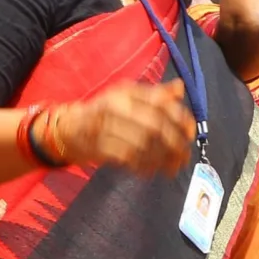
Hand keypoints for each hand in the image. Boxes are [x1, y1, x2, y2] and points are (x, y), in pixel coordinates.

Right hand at [49, 80, 196, 178]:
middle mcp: (116, 106)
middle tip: (184, 157)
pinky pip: (128, 159)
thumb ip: (156, 95)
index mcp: (127, 92)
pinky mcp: (97, 146)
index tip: (190, 134)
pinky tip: (151, 171)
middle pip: (155, 126)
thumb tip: (180, 88)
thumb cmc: (106, 113)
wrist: (68, 129)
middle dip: (175, 144)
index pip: (160, 103)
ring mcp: (104, 126)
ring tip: (172, 167)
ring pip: (143, 145)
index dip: (181, 119)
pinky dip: (143, 166)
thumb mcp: (129, 98)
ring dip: (162, 159)